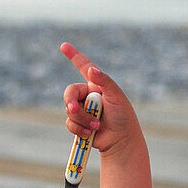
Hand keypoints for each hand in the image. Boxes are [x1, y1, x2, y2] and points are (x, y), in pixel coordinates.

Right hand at [61, 42, 142, 157]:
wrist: (121, 141)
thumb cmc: (123, 116)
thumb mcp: (116, 96)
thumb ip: (104, 82)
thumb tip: (92, 70)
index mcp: (97, 84)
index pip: (83, 66)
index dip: (74, 56)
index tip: (64, 46)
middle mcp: (88, 95)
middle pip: (69, 92)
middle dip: (71, 102)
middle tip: (74, 108)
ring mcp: (83, 110)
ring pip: (69, 110)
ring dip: (81, 119)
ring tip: (96, 126)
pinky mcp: (79, 124)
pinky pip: (70, 123)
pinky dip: (79, 129)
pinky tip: (90, 133)